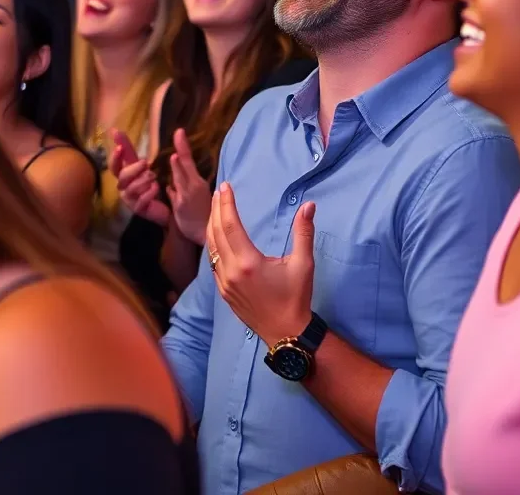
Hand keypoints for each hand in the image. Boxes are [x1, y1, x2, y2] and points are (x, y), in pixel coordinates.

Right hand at [110, 130, 169, 227]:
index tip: (119, 148)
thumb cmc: (148, 181)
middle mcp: (124, 188)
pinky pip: (141, 202)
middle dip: (134, 169)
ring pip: (131, 190)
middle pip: (122, 177)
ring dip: (143, 181)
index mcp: (124, 176)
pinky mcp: (139, 210)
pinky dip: (149, 193)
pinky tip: (156, 188)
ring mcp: (130, 200)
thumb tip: (114, 129)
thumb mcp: (139, 163)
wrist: (163, 204)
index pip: (114, 166)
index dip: (115, 158)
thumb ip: (128, 148)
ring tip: (154, 176)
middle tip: (146, 163)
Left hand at [166, 129, 209, 245]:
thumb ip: (178, 193)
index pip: (188, 161)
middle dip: (181, 149)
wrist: (205, 234)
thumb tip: (169, 186)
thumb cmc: (199, 218)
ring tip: (174, 153)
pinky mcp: (184, 205)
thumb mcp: (189, 202)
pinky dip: (175, 185)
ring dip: (178, 165)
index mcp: (197, 183)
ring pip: (181, 176)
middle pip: (186, 164)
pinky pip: (177, 193)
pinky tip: (171, 180)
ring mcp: (189, 194)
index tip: (178, 132)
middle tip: (178, 132)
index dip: (183, 147)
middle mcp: (195, 185)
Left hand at [207, 182, 314, 346]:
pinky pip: (213, 262)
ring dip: (212, 225)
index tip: (225, 186)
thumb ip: (304, 232)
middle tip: (219, 191)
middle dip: (216, 209)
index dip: (226, 203)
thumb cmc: (296, 297)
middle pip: (215, 232)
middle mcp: (230, 272)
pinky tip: (218, 235)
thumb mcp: (303, 264)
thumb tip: (308, 205)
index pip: (230, 225)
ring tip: (216, 208)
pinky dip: (213, 243)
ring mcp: (224, 283)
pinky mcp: (223, 291)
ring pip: (211, 247)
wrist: (285, 333)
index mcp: (248, 263)